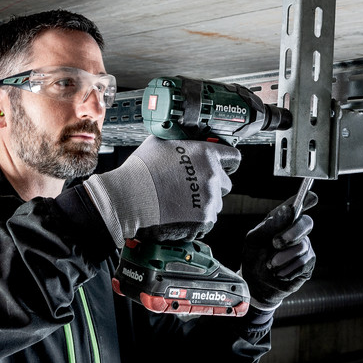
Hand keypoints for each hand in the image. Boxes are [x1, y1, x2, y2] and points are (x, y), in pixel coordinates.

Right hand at [82, 136, 241, 246]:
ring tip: (180, 203)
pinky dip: (196, 220)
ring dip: (203, 204)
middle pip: (225, 183)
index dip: (228, 162)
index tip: (226, 166)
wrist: (129, 198)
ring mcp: (209, 200)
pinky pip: (206, 221)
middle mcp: (213, 176)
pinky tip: (179, 215)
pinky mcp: (203, 220)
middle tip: (192, 188)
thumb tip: (180, 140)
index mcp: (206, 154)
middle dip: (212, 185)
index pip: (233, 157)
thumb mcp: (160, 143)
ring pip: (215, 204)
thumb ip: (179, 142)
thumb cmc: (141, 170)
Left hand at [240, 192, 316, 311]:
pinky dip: (288, 269)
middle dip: (292, 233)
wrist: (255, 284)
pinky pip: (303, 262)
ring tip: (271, 265)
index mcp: (281, 221)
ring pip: (302, 246)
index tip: (312, 197)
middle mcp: (296, 231)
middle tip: (275, 243)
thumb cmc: (254, 257)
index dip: (306, 199)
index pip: (296, 206)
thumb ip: (269, 225)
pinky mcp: (308, 264)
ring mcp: (304, 247)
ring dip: (283, 257)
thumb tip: (287, 211)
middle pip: (307, 223)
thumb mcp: (254, 240)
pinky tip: (279, 273)